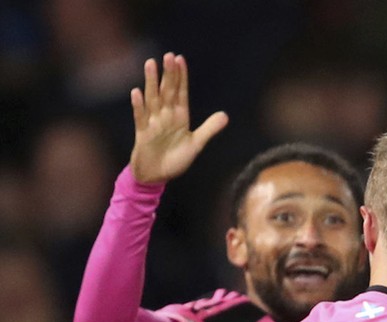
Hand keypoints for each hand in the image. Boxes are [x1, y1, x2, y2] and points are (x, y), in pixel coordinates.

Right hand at [129, 53, 227, 183]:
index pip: (181, 93)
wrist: (156, 176)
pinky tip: (137, 92)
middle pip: (167, 91)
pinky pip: (140, 117)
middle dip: (168, 74)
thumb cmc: (175, 159)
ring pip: (153, 99)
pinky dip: (139, 106)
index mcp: (179, 117)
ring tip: (151, 64)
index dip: (181, 77)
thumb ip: (209, 129)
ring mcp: (153, 123)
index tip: (180, 59)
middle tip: (169, 55)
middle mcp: (166, 117)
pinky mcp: (143, 134)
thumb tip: (225, 115)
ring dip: (152, 82)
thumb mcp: (196, 144)